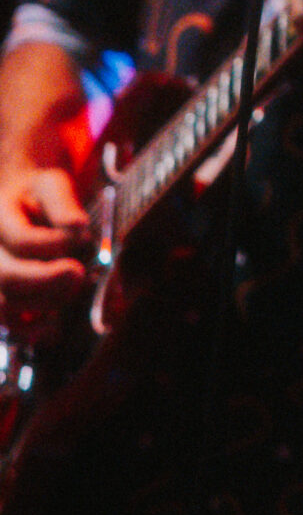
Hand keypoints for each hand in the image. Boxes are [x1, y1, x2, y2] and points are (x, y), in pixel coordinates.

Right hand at [0, 160, 89, 328]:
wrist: (19, 205)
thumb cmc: (39, 195)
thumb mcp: (52, 185)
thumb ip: (63, 204)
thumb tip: (78, 226)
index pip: (22, 240)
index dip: (54, 243)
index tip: (82, 234)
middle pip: (6, 278)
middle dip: (47, 280)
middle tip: (78, 273)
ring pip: (5, 305)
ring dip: (43, 303)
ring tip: (71, 286)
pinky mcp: (1, 297)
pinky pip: (7, 323)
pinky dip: (30, 329)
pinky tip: (53, 324)